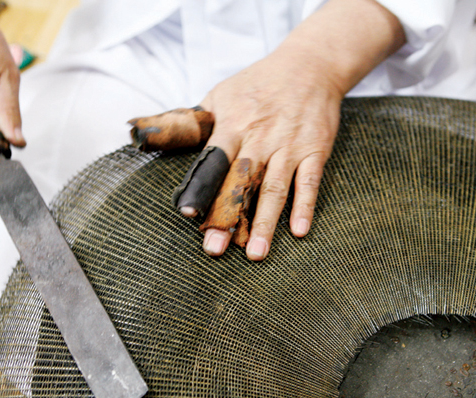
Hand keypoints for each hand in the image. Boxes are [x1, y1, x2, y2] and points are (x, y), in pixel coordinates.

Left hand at [175, 0, 405, 258]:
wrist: (310, 65)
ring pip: (275, 189)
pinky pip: (309, 183)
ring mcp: (289, 146)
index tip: (190, 214)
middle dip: (229, 217)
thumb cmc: (259, 84)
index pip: (214, 161)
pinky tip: (298, 231)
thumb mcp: (222, 94)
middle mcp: (261, 138)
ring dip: (265, 223)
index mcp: (233, 124)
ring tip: (256, 253)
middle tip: (216, 249)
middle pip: (241, 183)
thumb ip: (199, 123)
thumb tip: (161, 138)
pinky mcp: (314, 150)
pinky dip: (305, 207)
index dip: (203, 188)